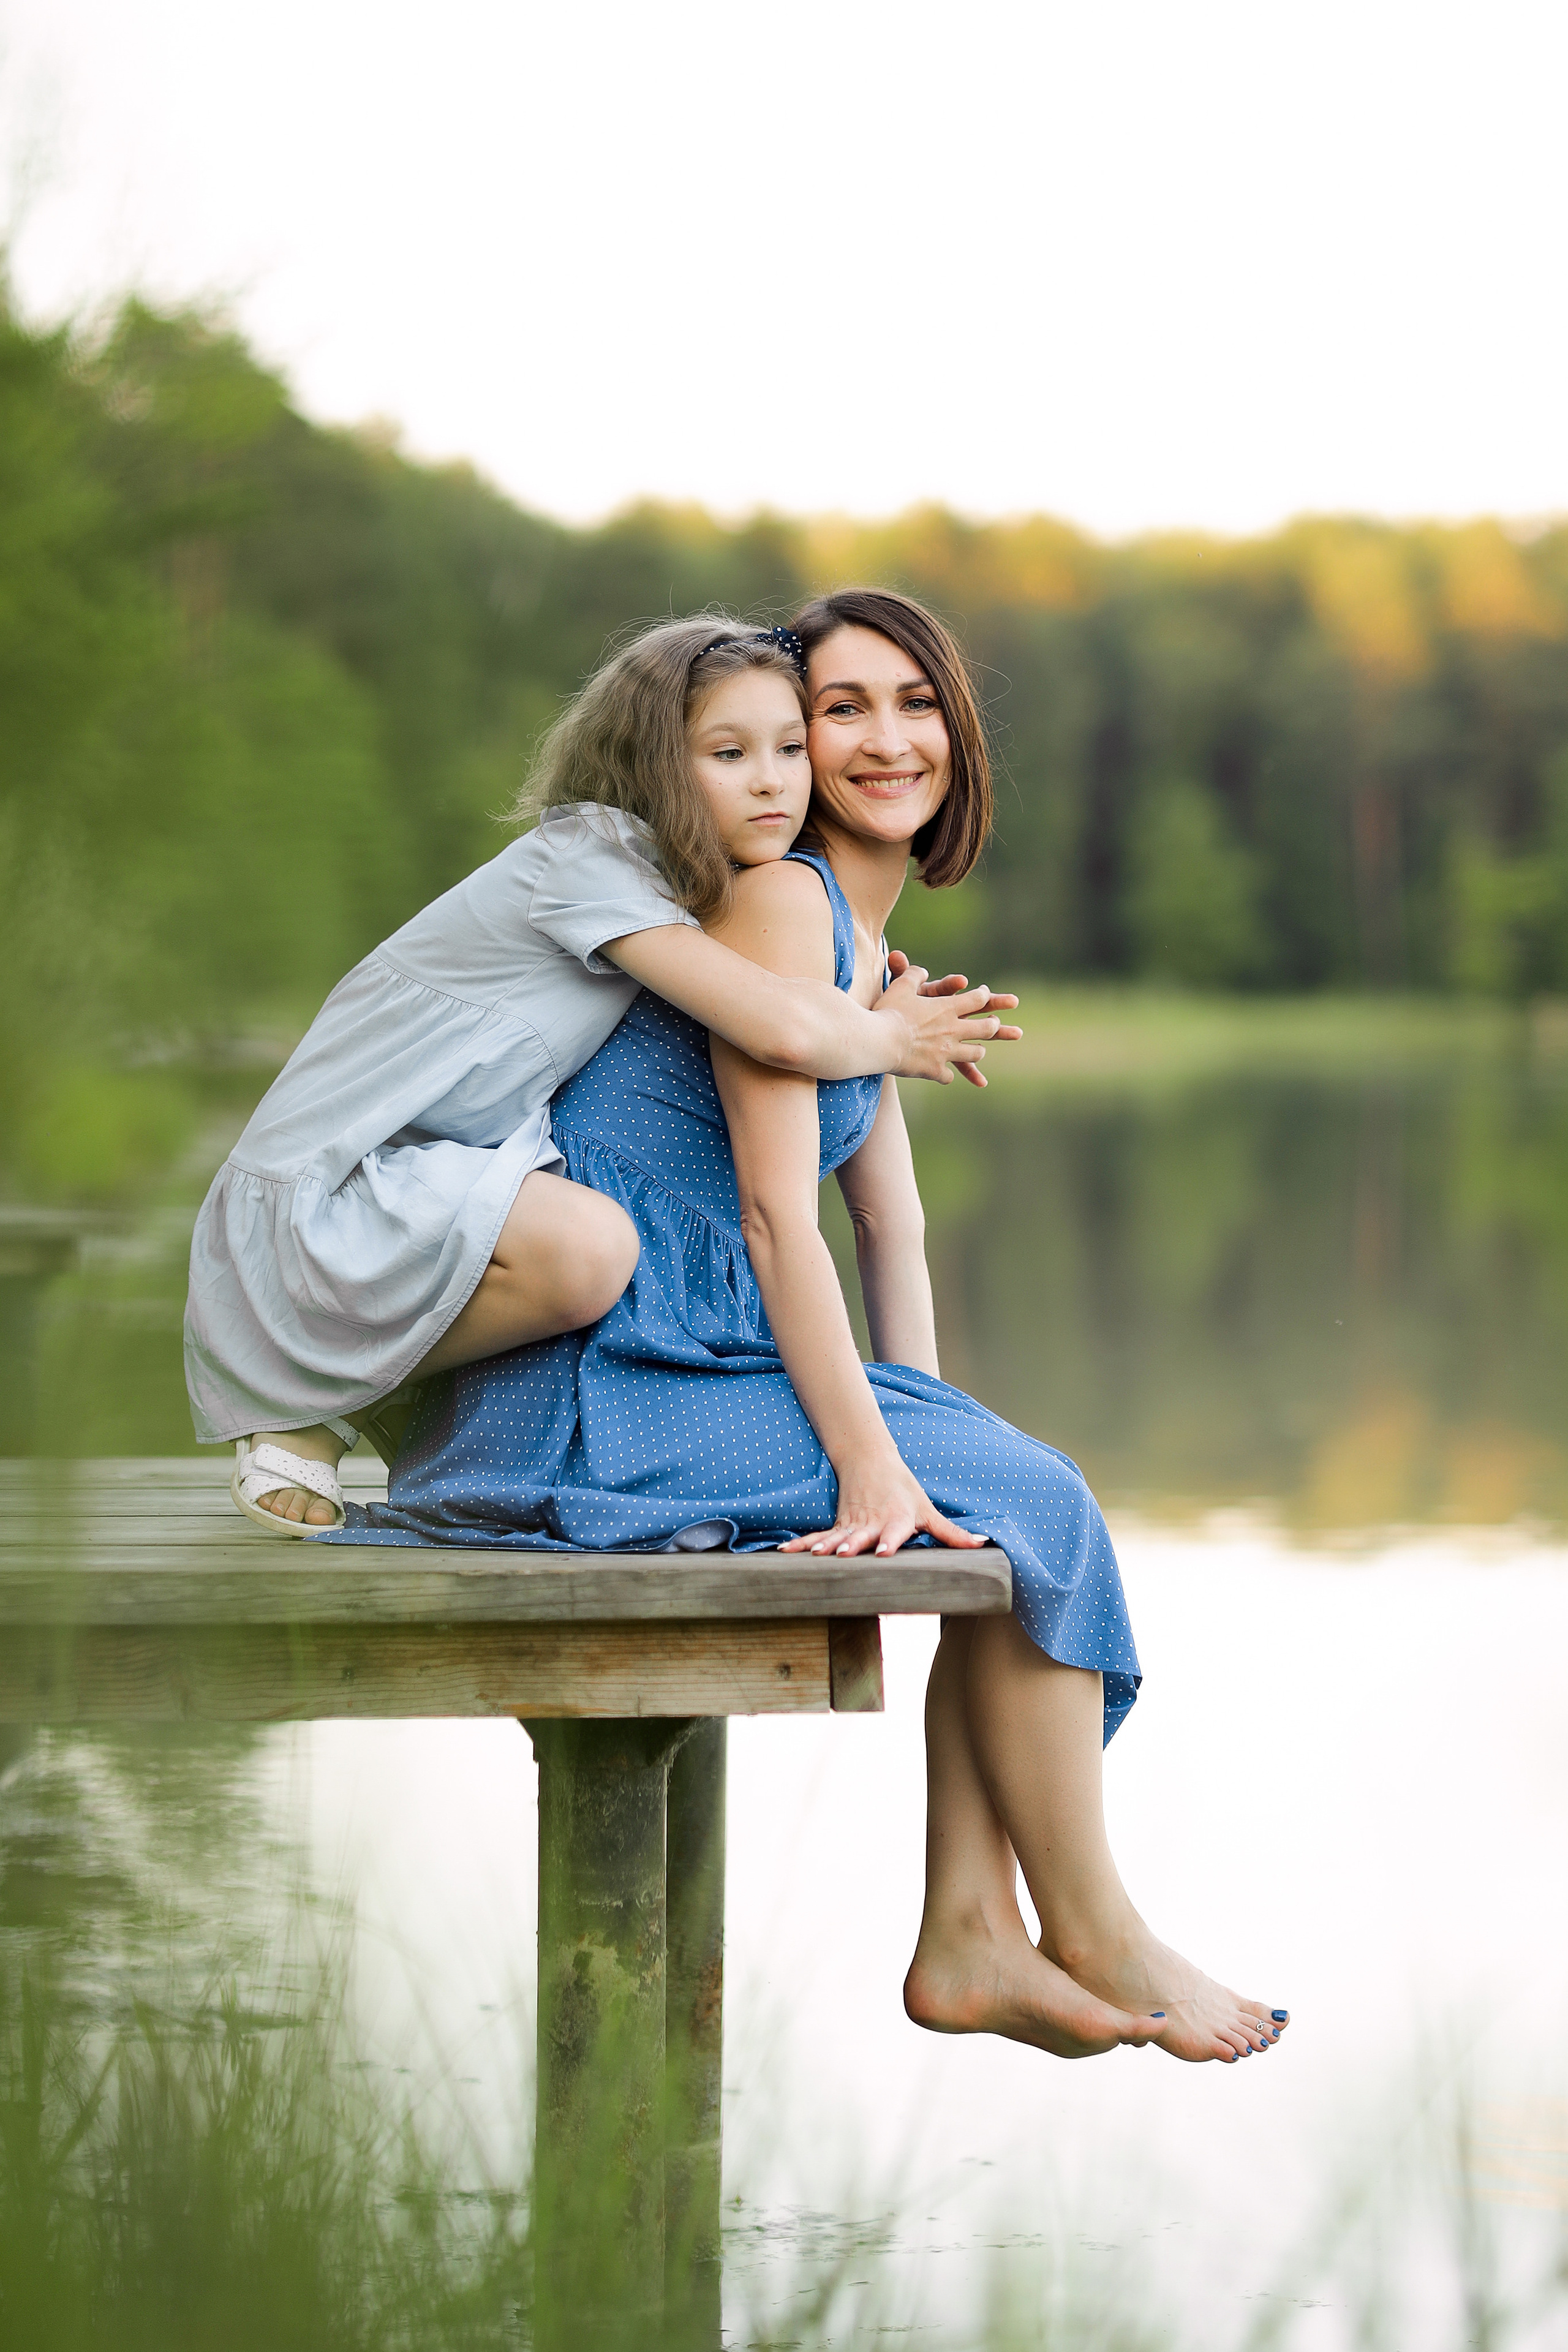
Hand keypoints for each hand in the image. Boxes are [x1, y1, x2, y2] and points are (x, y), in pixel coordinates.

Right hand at [779, 1445, 986, 1557]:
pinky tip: (785, 1554)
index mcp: (896, 1520)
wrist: (871, 1461)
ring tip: (814, 1557)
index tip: (881, 1553)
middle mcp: (872, 1523)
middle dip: (851, 1547)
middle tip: (840, 1557)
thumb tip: (984, 1544)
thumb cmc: (904, 1489)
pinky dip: (802, 1545)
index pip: (893, 1534)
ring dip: (824, 1547)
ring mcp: (852, 1524)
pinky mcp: (838, 1525)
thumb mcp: (928, 1510)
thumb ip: (952, 1533)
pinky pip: (819, 1537)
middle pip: (860, 1537)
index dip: (887, 1543)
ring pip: (836, 1538)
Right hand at [881, 953, 1022, 1088]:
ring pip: (975, 1053)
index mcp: (948, 1008)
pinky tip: (944, 1074)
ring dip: (978, 1051)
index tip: (985, 994)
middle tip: (994, 1025)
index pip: (977, 999)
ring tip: (978, 1051)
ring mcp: (947, 1052)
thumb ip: (913, 975)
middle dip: (994, 1026)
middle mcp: (953, 1030)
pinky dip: (947, 1075)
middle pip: (986, 1029)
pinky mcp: (935, 1070)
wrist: (879, 1041)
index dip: (984, 995)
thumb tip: (921, 971)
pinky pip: (949, 1075)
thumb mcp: (901, 986)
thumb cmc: (889, 1011)